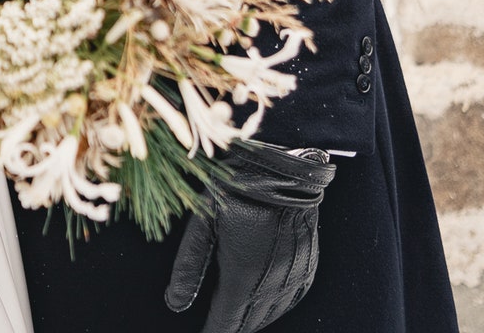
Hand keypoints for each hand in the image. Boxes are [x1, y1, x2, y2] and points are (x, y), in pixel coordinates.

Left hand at [164, 142, 334, 332]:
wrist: (281, 168)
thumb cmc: (235, 190)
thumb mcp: (203, 224)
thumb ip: (189, 267)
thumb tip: (174, 304)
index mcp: (243, 275)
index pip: (228, 322)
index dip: (214, 331)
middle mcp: (273, 283)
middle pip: (251, 322)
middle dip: (233, 325)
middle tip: (217, 323)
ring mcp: (295, 276)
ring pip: (273, 314)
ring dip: (254, 318)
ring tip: (236, 315)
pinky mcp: (309, 266)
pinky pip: (293, 299)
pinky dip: (276, 305)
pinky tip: (264, 300)